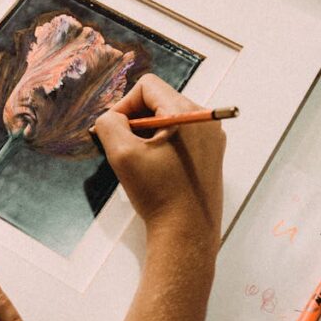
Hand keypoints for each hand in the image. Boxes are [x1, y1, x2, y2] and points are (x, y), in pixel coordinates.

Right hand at [93, 74, 225, 251]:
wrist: (186, 234)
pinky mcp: (210, 155)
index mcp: (187, 113)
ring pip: (168, 119)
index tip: (114, 131)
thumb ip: (109, 124)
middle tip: (123, 147)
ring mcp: (211, 138)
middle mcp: (204, 120)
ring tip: (138, 161)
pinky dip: (160, 145)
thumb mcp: (123, 154)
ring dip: (146, 134)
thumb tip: (110, 117)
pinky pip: (179, 136)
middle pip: (159, 101)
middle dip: (135, 120)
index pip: (147, 86)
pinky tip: (153, 169)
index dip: (124, 104)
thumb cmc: (159, 195)